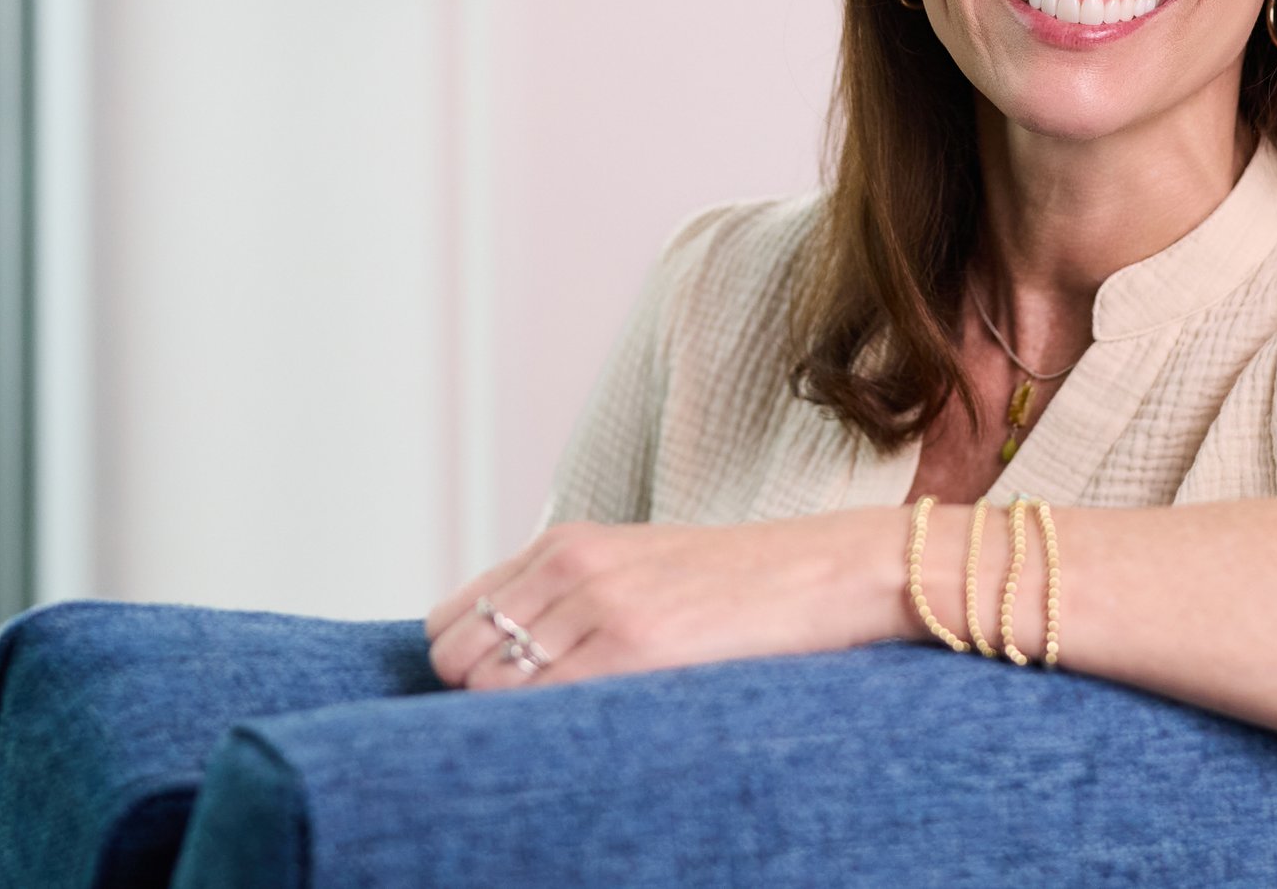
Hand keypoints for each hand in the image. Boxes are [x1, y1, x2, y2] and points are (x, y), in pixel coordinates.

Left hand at [423, 508, 903, 690]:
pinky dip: (544, 730)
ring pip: (489, 686)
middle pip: (456, 655)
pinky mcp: (634, 644)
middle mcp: (570, 564)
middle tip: (532, 723)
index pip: (452, 616)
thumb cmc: (739, 585)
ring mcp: (599, 602)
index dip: (465, 666)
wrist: (824, 571)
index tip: (500, 695)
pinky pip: (542, 702)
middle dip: (476, 698)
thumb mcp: (638, 568)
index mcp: (566, 543)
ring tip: (563, 735)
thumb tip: (508, 663)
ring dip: (509, 721)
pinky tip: (587, 733)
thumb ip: (571, 598)